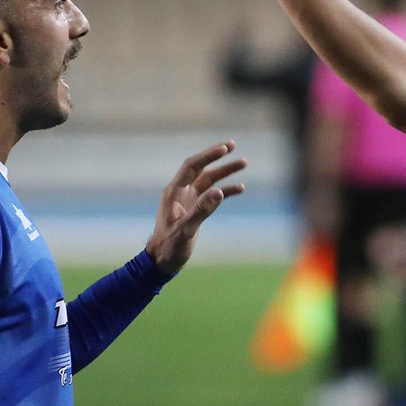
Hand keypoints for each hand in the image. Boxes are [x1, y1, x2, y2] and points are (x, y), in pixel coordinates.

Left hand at [145, 142, 246, 273]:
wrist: (162, 260)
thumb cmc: (169, 246)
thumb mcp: (186, 229)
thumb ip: (202, 210)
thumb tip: (219, 191)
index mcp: (174, 192)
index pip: (192, 167)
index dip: (208, 156)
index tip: (225, 149)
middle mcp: (181, 192)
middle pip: (200, 168)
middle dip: (216, 156)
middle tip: (233, 145)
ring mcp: (188, 200)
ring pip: (209, 180)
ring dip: (224, 171)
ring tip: (243, 163)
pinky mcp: (195, 209)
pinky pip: (212, 194)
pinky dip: (225, 190)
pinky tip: (240, 188)